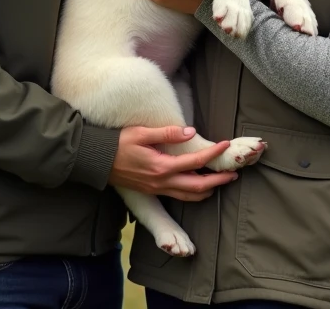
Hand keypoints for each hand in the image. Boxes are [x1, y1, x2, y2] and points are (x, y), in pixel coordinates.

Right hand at [109, 125, 237, 200]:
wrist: (97, 161)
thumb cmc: (117, 144)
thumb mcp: (141, 133)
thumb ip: (167, 133)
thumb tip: (190, 132)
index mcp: (161, 166)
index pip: (195, 161)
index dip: (213, 154)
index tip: (225, 145)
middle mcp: (161, 182)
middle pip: (198, 187)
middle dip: (218, 181)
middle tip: (233, 175)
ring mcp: (157, 189)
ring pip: (190, 196)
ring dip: (208, 190)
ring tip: (220, 182)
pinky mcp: (153, 191)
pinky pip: (179, 196)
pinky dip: (193, 193)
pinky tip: (198, 185)